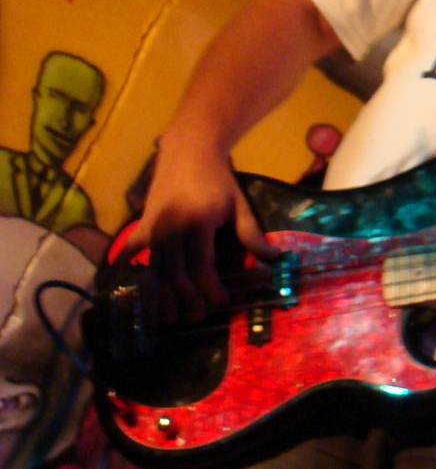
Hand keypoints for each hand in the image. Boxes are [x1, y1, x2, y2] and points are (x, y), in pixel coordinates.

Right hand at [121, 134, 277, 325]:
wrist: (190, 150)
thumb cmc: (219, 180)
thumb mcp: (239, 206)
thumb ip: (252, 235)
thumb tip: (275, 259)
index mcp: (197, 223)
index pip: (200, 266)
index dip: (209, 288)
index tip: (221, 302)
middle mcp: (170, 227)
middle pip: (174, 274)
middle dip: (186, 299)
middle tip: (197, 318)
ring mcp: (152, 226)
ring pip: (154, 268)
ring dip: (161, 294)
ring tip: (169, 317)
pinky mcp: (142, 223)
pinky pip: (132, 250)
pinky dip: (127, 267)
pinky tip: (127, 286)